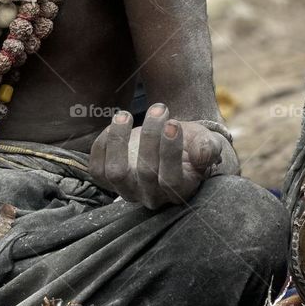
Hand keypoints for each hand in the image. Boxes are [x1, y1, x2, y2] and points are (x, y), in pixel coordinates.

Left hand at [90, 104, 224, 207]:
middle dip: (150, 137)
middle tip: (158, 109)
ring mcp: (127, 189)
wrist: (168, 142)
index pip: (171, 179)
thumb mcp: (206, 143)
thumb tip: (204, 154)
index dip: (170, 152)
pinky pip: (96, 167)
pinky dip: (102, 144)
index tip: (173, 123)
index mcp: (179, 190)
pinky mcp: (106, 179)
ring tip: (125, 115)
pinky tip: (117, 124)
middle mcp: (151, 195)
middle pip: (145, 173)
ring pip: (114, 173)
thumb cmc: (190, 144)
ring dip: (118, 141)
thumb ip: (208, 148)